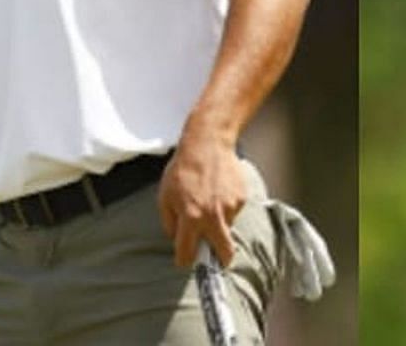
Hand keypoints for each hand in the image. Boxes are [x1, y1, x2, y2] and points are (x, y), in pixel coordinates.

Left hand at [157, 136, 245, 267]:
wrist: (207, 143)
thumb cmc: (183, 169)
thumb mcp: (165, 195)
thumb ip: (169, 221)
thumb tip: (176, 238)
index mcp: (191, 217)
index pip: (188, 252)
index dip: (184, 260)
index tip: (185, 262)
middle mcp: (213, 216)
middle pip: (224, 252)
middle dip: (222, 260)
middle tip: (218, 259)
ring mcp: (230, 207)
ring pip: (227, 227)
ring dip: (219, 222)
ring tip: (210, 201)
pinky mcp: (241, 198)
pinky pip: (234, 211)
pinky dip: (227, 207)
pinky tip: (219, 191)